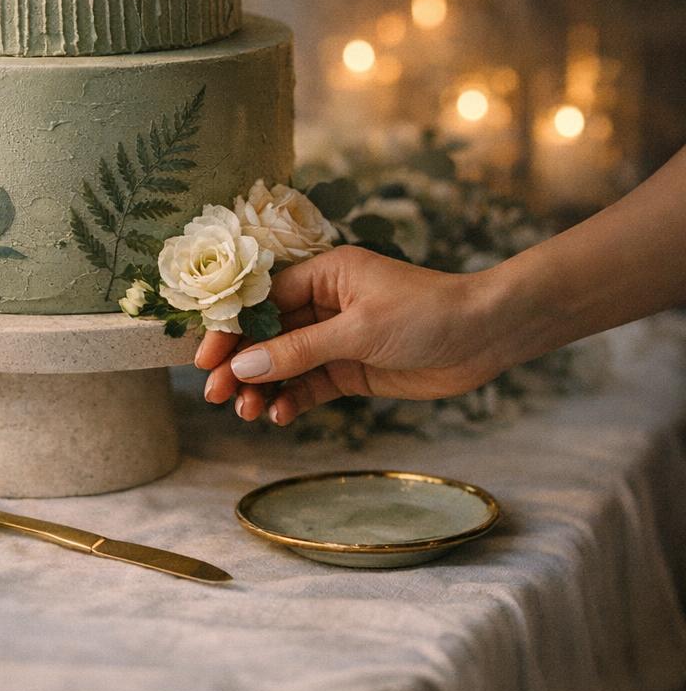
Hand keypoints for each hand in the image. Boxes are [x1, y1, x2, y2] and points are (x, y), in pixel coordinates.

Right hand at [194, 244, 508, 425]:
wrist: (485, 337)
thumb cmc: (426, 314)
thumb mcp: (358, 331)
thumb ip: (300, 350)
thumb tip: (245, 365)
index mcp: (325, 273)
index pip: (264, 300)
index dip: (232, 328)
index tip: (205, 357)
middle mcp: (327, 302)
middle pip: (269, 334)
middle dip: (242, 363)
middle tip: (215, 394)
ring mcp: (339, 337)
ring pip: (287, 363)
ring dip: (265, 386)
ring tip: (248, 413)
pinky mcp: (354, 369)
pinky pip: (312, 385)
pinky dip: (293, 400)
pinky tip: (280, 416)